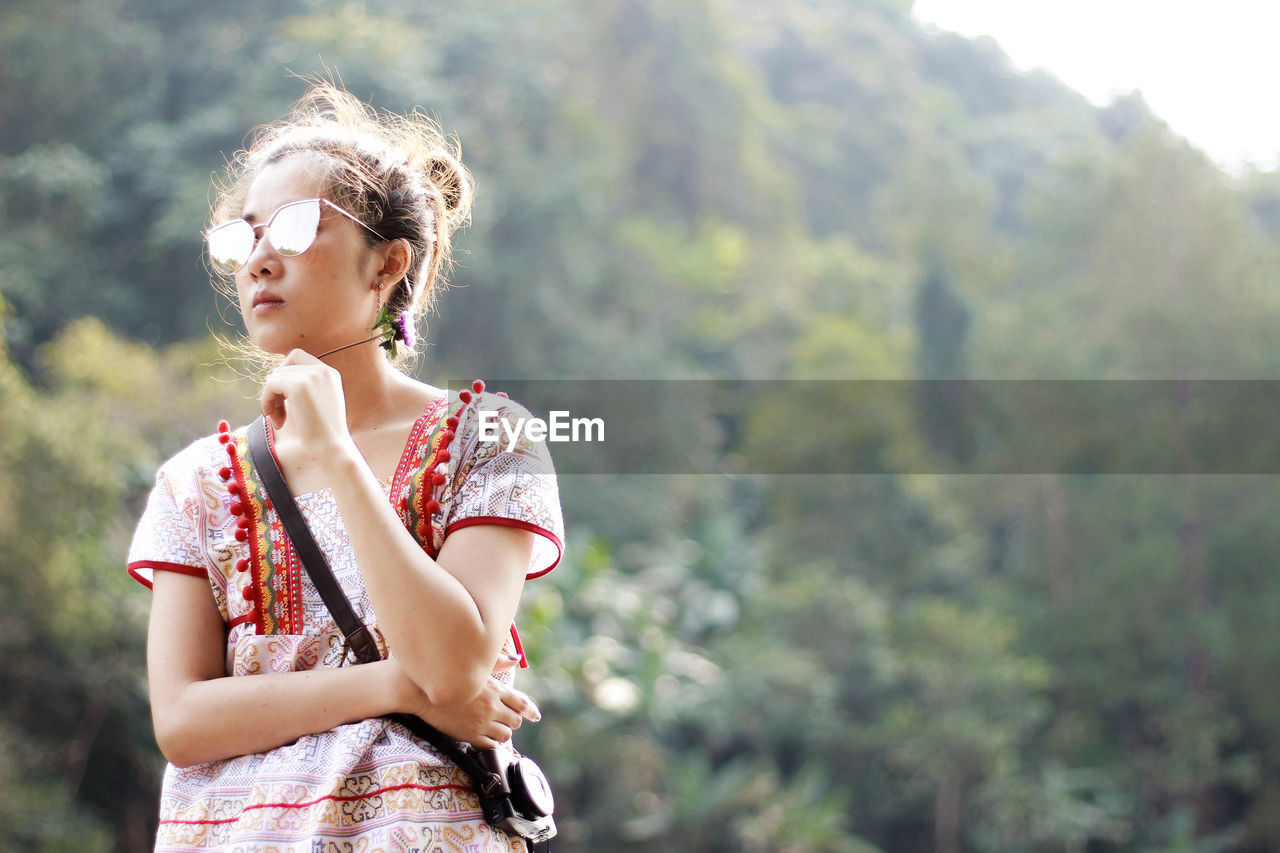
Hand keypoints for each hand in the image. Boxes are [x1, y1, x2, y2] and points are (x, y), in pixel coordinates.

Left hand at [259, 349, 350, 456]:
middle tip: (279, 414)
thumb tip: (273, 376)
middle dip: (276, 390)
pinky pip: (270, 384)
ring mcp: (312, 375)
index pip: (296, 356)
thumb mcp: (319, 403)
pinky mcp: (299, 385)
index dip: (283, 374)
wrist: (332, 448)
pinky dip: (266, 400)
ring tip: (279, 419)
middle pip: (283, 367)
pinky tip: (276, 419)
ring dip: (271, 398)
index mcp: (330, 373)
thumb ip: (304, 386)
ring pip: (275, 376)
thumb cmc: (323, 433)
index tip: (283, 398)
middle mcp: (322, 370)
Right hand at [391, 661, 539, 749]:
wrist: (420, 690)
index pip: (522, 703)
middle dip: (512, 719)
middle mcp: (492, 706)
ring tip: (494, 728)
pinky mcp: (469, 735)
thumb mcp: (473, 664)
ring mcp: (481, 722)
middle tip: (505, 718)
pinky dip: (491, 742)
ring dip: (502, 732)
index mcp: (495, 688)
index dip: (531, 710)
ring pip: (506, 735)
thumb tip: (515, 658)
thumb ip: (497, 662)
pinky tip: (485, 737)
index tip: (535, 715)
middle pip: (516, 720)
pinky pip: (490, 745)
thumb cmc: (445, 671)